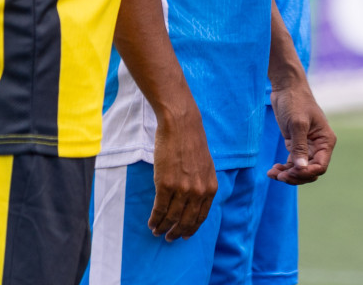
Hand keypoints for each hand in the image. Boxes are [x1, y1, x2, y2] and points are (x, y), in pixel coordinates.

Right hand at [150, 104, 218, 240]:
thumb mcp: (206, 166)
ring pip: (171, 217)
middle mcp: (198, 191)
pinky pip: (159, 209)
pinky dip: (155, 219)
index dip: (191, 229)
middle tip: (169, 238)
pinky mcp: (165, 185)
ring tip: (157, 231)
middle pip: (186, 221)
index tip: (184, 236)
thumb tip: (194, 201)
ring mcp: (182, 189)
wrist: (181, 125)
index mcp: (210, 188)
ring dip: (163, 227)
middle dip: (177, 233)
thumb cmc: (191, 142)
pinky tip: (152, 222)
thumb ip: (202, 184)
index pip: (201, 217)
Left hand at [269, 77, 335, 184]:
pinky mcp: (295, 145)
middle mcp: (318, 146)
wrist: (286, 87)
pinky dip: (283, 169)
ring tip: (273, 173)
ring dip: (288, 175)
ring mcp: (307, 146)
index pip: (320, 166)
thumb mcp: (297, 123)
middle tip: (279, 176)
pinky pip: (292, 163)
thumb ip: (299, 147)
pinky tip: (272, 170)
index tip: (291, 172)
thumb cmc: (295, 101)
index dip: (307, 173)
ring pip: (300, 170)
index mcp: (325, 141)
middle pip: (310, 171)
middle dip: (296, 176)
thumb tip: (301, 168)